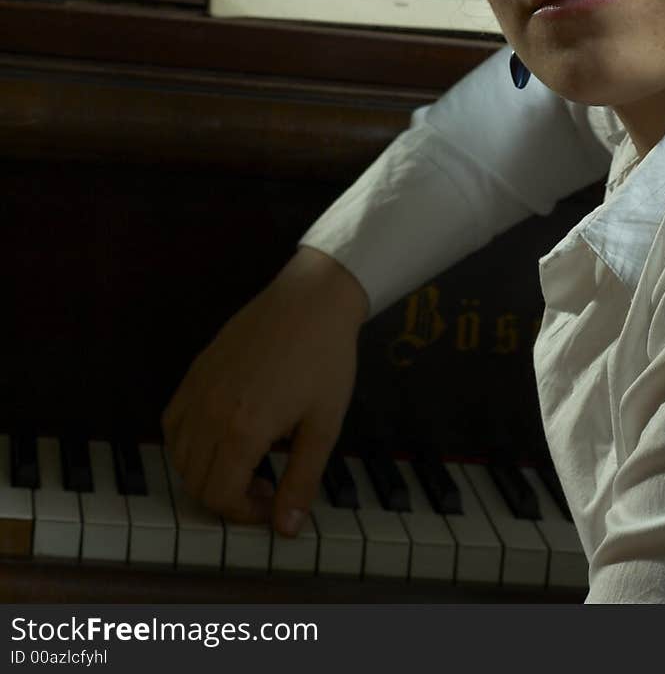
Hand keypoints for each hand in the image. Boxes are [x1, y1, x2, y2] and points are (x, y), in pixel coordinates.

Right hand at [161, 245, 368, 535]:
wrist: (313, 299)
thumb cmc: (326, 359)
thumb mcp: (323, 425)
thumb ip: (302, 481)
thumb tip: (286, 529)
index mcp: (244, 429)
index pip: (220, 496)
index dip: (245, 513)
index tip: (273, 502)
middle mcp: (210, 411)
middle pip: (194, 481)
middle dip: (225, 497)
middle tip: (264, 485)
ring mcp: (198, 387)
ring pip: (177, 454)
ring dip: (203, 472)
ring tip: (244, 462)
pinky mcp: (196, 369)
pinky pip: (173, 420)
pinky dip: (186, 441)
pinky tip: (220, 435)